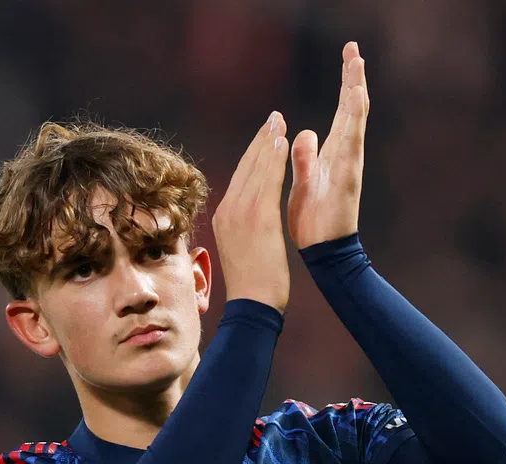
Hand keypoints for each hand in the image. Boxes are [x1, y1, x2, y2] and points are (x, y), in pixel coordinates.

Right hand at [213, 111, 290, 312]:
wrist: (252, 303)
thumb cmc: (254, 283)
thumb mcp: (242, 249)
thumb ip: (243, 227)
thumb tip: (247, 220)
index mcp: (224, 216)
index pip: (239, 177)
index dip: (253, 154)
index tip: (265, 135)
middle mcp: (228, 210)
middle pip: (244, 167)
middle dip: (260, 141)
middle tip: (273, 118)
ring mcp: (240, 213)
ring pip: (254, 169)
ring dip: (267, 142)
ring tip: (279, 122)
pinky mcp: (256, 217)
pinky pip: (265, 180)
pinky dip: (273, 158)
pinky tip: (282, 142)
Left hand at [287, 41, 368, 250]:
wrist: (325, 254)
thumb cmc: (315, 222)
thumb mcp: (303, 183)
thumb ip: (305, 157)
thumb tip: (302, 133)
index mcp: (332, 155)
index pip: (341, 113)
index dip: (344, 86)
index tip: (348, 55)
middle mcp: (345, 156)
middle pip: (350, 110)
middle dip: (352, 79)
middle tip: (353, 48)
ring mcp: (349, 165)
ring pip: (354, 121)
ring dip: (356, 91)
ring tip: (356, 63)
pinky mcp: (349, 177)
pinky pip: (352, 143)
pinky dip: (356, 118)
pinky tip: (357, 96)